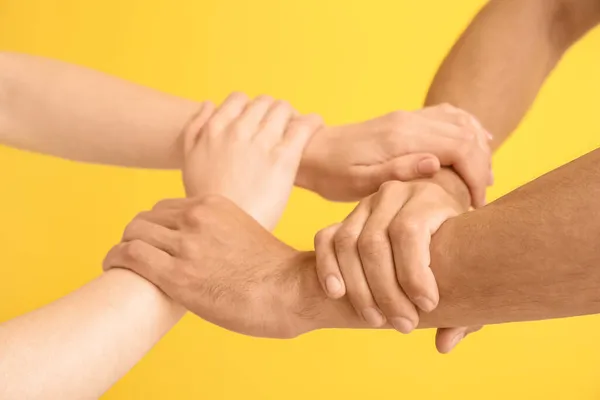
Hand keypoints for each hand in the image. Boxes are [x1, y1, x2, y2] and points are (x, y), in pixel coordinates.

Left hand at [103, 196, 306, 337]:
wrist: (290, 290)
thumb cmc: (275, 271)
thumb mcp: (246, 232)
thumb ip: (220, 232)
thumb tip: (206, 251)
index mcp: (214, 204)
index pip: (166, 208)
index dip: (154, 226)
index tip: (151, 241)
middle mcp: (196, 218)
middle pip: (146, 218)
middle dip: (137, 235)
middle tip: (134, 253)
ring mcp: (186, 244)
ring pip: (134, 234)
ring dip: (123, 248)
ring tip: (119, 262)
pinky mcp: (176, 274)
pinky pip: (129, 256)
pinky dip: (115, 259)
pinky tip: (111, 266)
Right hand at [182, 92, 321, 229]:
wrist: (225, 231)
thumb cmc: (207, 201)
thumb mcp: (189, 161)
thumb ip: (195, 128)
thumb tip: (209, 103)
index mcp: (215, 129)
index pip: (239, 99)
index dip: (251, 107)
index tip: (258, 120)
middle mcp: (238, 129)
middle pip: (264, 102)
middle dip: (273, 111)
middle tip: (281, 126)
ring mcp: (262, 141)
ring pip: (283, 109)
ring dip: (292, 115)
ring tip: (298, 127)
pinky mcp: (284, 157)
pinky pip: (304, 125)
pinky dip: (312, 121)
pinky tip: (314, 126)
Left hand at [299, 104, 492, 204]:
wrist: (312, 152)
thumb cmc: (332, 174)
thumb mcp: (359, 182)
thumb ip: (398, 172)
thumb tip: (436, 164)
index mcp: (400, 137)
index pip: (459, 146)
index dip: (476, 173)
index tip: (475, 203)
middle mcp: (408, 120)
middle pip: (465, 132)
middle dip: (482, 164)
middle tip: (480, 196)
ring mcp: (407, 116)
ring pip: (460, 120)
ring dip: (478, 147)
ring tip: (481, 179)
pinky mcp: (405, 119)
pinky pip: (446, 115)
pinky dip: (466, 129)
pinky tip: (474, 144)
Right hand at [314, 180, 480, 350]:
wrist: (437, 222)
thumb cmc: (456, 251)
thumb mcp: (469, 270)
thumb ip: (464, 310)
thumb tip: (444, 345)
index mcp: (427, 196)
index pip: (408, 231)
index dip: (414, 272)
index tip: (428, 306)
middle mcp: (392, 194)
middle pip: (375, 242)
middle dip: (387, 291)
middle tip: (404, 324)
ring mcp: (363, 205)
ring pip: (347, 243)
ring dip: (358, 288)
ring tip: (376, 320)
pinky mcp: (343, 219)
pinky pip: (325, 240)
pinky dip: (327, 267)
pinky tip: (337, 294)